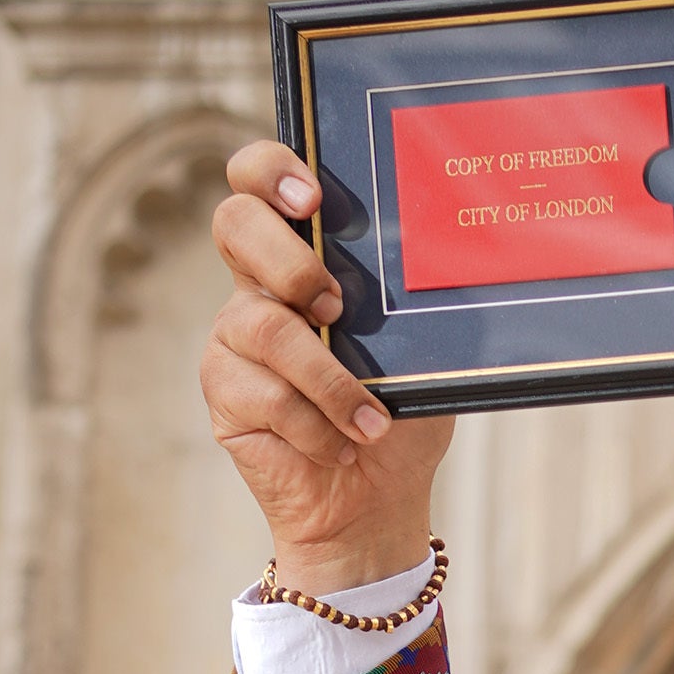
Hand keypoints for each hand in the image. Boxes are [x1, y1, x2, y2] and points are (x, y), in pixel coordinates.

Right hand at [200, 141, 451, 592]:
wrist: (376, 502)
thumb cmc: (400, 416)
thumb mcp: (421, 354)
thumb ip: (409, 306)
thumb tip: (449, 266)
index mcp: (305, 254)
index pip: (260, 179)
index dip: (270, 170)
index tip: (312, 198)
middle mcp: (259, 284)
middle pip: (235, 223)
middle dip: (286, 259)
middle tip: (333, 306)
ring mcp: (235, 336)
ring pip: (259, 324)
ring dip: (325, 377)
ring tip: (367, 420)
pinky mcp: (224, 391)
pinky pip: (261, 393)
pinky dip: (314, 425)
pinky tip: (341, 446)